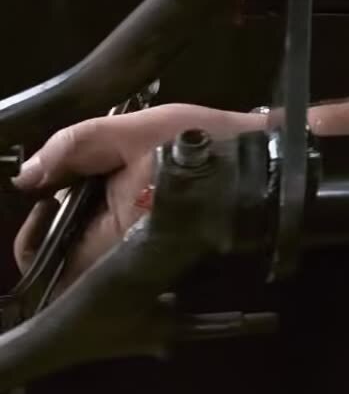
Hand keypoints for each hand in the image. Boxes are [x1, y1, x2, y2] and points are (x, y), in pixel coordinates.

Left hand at [12, 104, 265, 287]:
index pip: (44, 261)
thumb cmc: (212, 145)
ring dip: (91, 222)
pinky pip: (121, 248)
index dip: (35, 232)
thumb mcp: (140, 129)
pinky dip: (117, 225)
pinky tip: (137, 195)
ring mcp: (148, 263)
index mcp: (113, 243)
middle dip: (67, 222)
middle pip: (66, 258)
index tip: (55, 196)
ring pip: (93, 253)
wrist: (274, 160)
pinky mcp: (165, 255)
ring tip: (117, 185)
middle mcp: (128, 264)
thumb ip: (77, 145)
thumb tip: (30, 174)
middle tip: (90, 183)